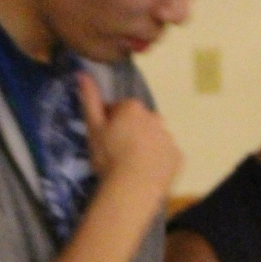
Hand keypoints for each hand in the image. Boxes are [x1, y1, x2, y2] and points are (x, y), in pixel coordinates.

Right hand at [78, 74, 181, 192]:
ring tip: (131, 166)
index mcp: (133, 108)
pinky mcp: (178, 156)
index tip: (104, 139)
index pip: (120, 109)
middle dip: (130, 132)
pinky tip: (145, 173)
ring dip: (144, 146)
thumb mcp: (93, 128)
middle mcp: (155, 117)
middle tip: (117, 154)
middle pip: (139, 122)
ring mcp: (169, 137)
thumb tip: (82, 73)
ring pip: (154, 138)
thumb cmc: (108, 156)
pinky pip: (165, 155)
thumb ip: (90, 100)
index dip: (110, 123)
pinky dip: (157, 161)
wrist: (132, 188)